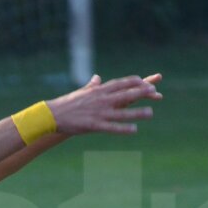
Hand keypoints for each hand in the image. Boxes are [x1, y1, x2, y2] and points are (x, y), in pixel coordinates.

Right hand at [47, 73, 162, 135]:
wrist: (52, 115)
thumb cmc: (67, 104)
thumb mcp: (82, 92)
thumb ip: (93, 85)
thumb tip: (97, 78)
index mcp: (98, 91)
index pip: (120, 83)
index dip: (134, 82)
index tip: (145, 82)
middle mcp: (101, 100)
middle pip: (125, 94)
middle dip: (141, 93)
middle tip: (155, 93)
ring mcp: (98, 113)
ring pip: (122, 112)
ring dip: (137, 112)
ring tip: (151, 113)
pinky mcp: (93, 125)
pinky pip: (112, 127)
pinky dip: (123, 128)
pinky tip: (134, 130)